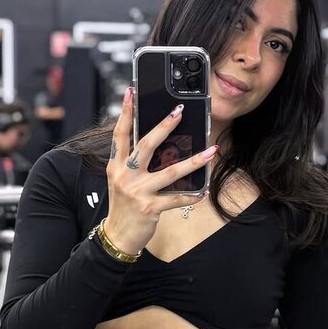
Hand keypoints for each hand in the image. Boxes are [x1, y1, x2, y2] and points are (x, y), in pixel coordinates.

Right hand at [105, 86, 216, 252]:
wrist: (118, 236)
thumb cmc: (123, 206)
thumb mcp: (121, 181)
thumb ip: (132, 163)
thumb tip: (159, 144)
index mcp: (116, 166)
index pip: (120, 134)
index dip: (126, 112)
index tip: (131, 92)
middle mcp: (125, 176)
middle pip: (146, 145)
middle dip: (163, 126)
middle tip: (179, 111)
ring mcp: (137, 192)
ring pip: (169, 172)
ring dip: (194, 161)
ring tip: (211, 150)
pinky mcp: (149, 208)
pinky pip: (175, 199)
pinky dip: (191, 195)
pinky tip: (203, 191)